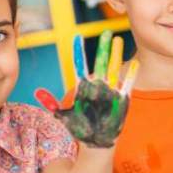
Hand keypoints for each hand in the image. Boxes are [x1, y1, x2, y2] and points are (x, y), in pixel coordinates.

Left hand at [34, 31, 137, 147]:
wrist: (96, 140)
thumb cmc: (80, 128)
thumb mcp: (63, 115)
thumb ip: (51, 102)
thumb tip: (37, 92)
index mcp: (83, 87)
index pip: (79, 65)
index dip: (78, 51)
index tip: (77, 36)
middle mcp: (97, 85)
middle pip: (100, 62)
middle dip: (103, 47)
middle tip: (106, 31)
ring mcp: (110, 90)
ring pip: (114, 68)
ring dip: (117, 55)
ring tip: (120, 41)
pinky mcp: (121, 99)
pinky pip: (127, 84)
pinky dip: (130, 74)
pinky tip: (135, 64)